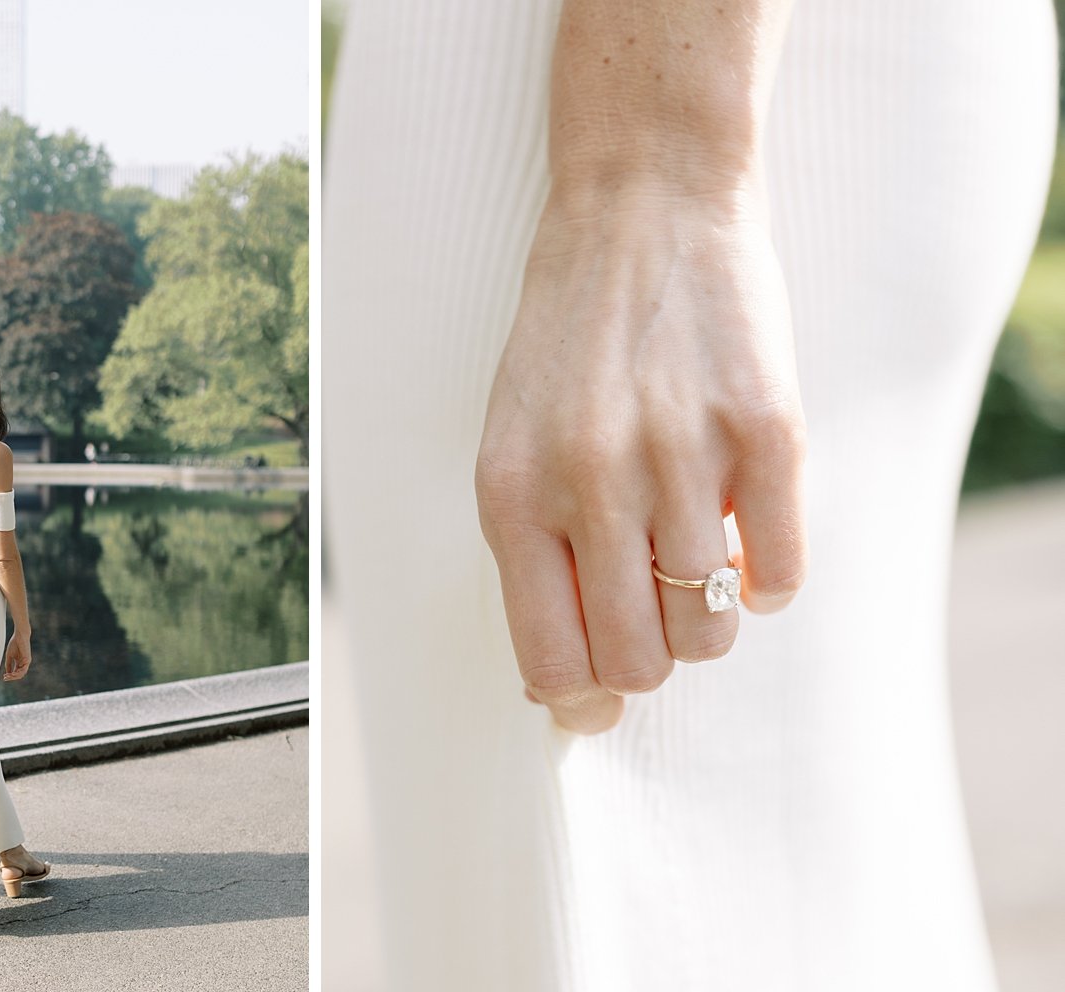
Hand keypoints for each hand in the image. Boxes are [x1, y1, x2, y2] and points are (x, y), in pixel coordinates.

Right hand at [1, 630, 31, 681]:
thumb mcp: (9, 656)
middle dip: (11, 677)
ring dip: (14, 676)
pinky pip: (24, 669)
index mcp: (19, 662)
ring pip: (21, 674)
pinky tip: (13, 673)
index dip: (9, 676)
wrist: (19, 636)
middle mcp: (23, 663)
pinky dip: (18, 673)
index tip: (4, 677)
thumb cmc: (14, 644)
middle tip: (5, 678)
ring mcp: (26, 662)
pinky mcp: (28, 659)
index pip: (15, 672)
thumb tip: (7, 673)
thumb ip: (9, 664)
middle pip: (18, 675)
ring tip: (8, 676)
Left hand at [475, 189, 807, 733]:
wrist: (643, 207)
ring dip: (708, 615)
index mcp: (513, 494)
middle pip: (639, 662)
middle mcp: (592, 482)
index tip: (598, 703)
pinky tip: (746, 526)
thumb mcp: (512, 441)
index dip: (582, 702)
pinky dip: (770, 576)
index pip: (553, 662)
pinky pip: (784, 576)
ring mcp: (683, 457)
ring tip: (697, 555)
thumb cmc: (568, 339)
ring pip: (712, 629)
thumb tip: (567, 685)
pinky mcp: (766, 430)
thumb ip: (534, 554)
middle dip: (648, 659)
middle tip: (652, 611)